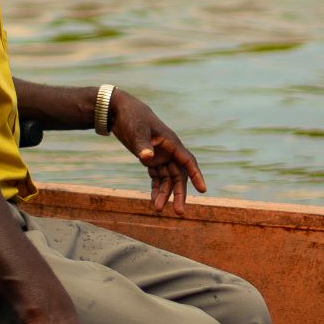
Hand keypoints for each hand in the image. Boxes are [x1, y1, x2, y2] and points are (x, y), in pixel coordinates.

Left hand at [108, 91, 207, 214]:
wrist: (120, 111)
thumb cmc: (132, 118)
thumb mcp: (136, 131)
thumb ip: (142, 145)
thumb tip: (147, 158)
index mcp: (171, 143)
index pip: (188, 162)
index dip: (196, 176)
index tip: (203, 190)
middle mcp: (169, 151)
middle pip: (179, 176)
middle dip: (179, 193)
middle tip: (178, 212)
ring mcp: (161, 156)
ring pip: (167, 179)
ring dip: (164, 194)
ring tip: (157, 209)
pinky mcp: (151, 160)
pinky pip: (157, 178)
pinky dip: (156, 189)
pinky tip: (153, 201)